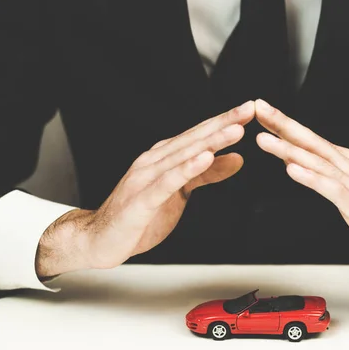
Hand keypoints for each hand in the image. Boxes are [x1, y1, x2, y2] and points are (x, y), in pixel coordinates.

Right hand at [36, 101, 254, 277]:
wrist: (99, 239)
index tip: (248, 110)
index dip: (224, 122)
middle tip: (248, 110)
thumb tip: (237, 159)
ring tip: (235, 131)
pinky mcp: (141, 201)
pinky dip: (186, 169)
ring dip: (210, 142)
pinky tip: (205, 158)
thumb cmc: (139, 216)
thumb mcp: (181, 193)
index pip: (198, 136)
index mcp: (163, 158)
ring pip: (183, 156)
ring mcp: (146, 179)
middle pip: (193, 139)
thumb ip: (206, 175)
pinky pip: (167, 182)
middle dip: (222, 124)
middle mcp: (154, 162)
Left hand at [254, 99, 348, 281]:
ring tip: (264, 139)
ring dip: (289, 149)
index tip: (260, 110)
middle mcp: (347, 166)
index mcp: (343, 162)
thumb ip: (318, 173)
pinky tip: (292, 170)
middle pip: (310, 141)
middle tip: (258, 108)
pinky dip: (311, 178)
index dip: (283, 123)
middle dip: (282, 124)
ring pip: (316, 162)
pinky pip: (330, 188)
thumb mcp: (342, 189)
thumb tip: (291, 159)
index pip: (308, 138)